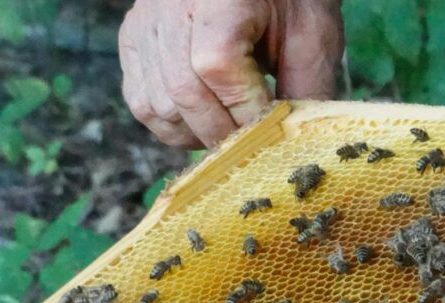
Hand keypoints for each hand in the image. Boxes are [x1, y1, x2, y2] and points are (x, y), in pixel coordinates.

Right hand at [119, 0, 343, 148]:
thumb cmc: (288, 0)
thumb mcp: (312, 34)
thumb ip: (307, 87)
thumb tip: (296, 145)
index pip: (217, 66)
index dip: (245, 111)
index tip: (272, 130)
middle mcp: (169, 5)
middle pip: (183, 91)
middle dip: (223, 132)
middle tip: (252, 143)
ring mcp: (144, 23)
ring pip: (157, 105)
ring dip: (196, 134)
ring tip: (230, 131)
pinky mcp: (132, 39)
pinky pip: (141, 102)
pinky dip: (172, 125)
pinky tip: (203, 121)